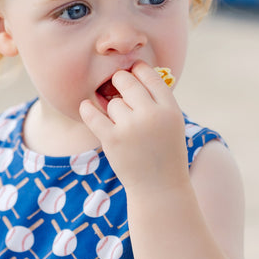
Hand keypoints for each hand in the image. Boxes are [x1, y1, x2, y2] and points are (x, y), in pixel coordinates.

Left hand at [80, 62, 187, 195]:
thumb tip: (137, 73)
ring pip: (112, 103)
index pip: (151, 76)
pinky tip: (86, 107)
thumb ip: (158, 101)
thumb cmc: (165, 153)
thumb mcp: (172, 124)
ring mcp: (131, 127)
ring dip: (113, 111)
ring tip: (124, 127)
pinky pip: (93, 115)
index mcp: (170, 109)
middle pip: (127, 81)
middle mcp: (152, 115)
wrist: (160, 188)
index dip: (139, 69)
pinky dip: (87, 110)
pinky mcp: (113, 140)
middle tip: (117, 85)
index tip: (133, 69)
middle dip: (119, 81)